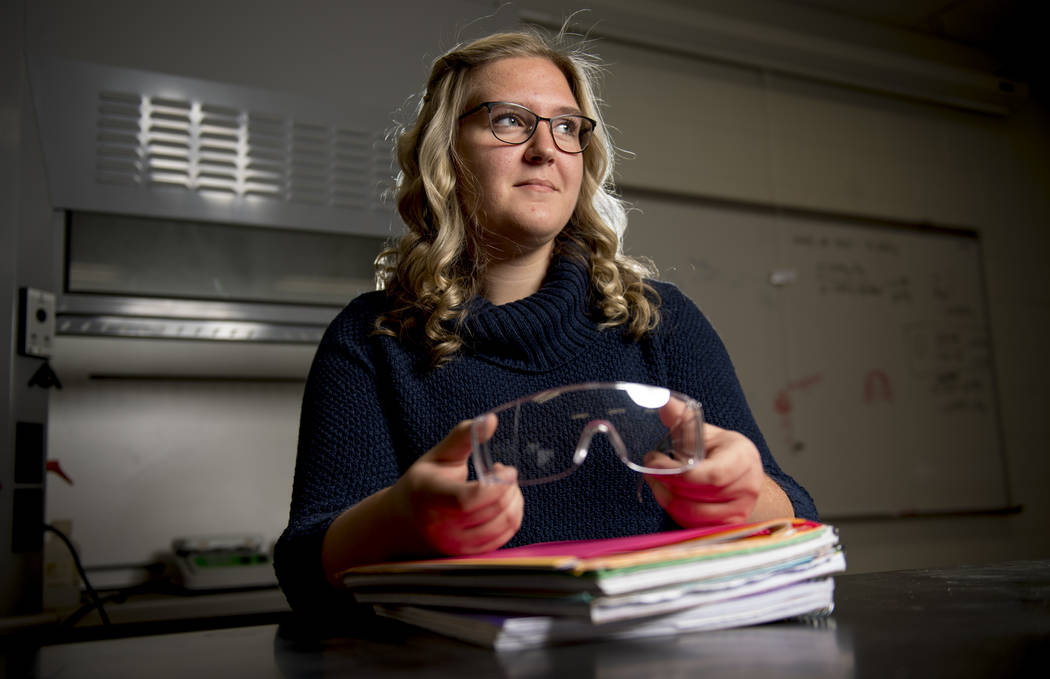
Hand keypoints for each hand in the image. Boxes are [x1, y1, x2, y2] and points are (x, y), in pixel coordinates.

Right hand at [388, 416, 522, 555]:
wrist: (401, 524)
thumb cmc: (422, 484)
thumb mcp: (437, 456)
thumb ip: (464, 436)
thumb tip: (491, 419)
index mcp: (430, 497)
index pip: (468, 499)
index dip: (496, 485)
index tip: (505, 468)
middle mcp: (441, 526)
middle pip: (493, 510)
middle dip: (509, 487)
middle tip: (504, 473)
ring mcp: (455, 545)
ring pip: (504, 525)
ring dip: (514, 501)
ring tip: (504, 487)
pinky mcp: (467, 553)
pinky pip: (504, 537)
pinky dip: (512, 517)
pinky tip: (502, 503)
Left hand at [643, 422, 763, 525]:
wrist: (741, 475)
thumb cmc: (719, 451)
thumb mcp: (704, 430)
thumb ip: (682, 416)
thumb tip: (660, 400)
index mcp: (742, 457)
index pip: (712, 475)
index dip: (677, 473)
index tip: (652, 461)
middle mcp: (747, 486)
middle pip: (698, 494)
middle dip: (667, 482)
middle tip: (650, 469)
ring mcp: (741, 510)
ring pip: (693, 513)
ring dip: (666, 498)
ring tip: (656, 481)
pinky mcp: (729, 526)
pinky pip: (695, 525)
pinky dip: (675, 512)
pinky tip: (667, 496)